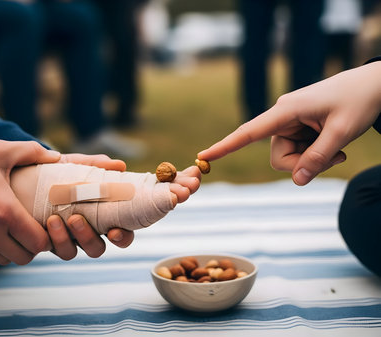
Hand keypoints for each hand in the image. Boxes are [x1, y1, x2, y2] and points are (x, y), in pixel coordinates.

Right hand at [0, 140, 60, 265]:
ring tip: (13, 230)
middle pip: (25, 257)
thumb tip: (57, 157)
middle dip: (33, 245)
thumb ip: (33, 153)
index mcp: (4, 212)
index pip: (39, 243)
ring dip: (13, 249)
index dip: (47, 236)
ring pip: (4, 260)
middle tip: (31, 228)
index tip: (45, 224)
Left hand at [44, 154, 133, 259]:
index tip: (114, 231)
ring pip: (70, 253)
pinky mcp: (43, 241)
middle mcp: (84, 232)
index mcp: (101, 218)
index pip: (119, 235)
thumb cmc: (59, 172)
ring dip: (64, 239)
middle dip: (88, 239)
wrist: (27, 175)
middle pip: (96, 249)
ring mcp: (64, 239)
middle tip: (75, 219)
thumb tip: (119, 165)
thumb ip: (96, 165)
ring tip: (54, 219)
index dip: (121, 238)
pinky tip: (45, 221)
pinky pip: (49, 248)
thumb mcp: (76, 165)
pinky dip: (49, 237)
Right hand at [198, 61, 380, 184]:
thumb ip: (318, 159)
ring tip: (338, 148)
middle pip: (278, 157)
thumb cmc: (358, 101)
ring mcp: (290, 124)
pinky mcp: (298, 129)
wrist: (374, 85)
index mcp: (286, 111)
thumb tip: (297, 181)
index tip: (203, 157)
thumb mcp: (342, 132)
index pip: (249, 133)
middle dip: (303, 164)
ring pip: (289, 158)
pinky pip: (299, 153)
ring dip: (313, 160)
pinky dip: (316, 156)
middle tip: (335, 156)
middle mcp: (282, 117)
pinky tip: (334, 145)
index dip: (225, 146)